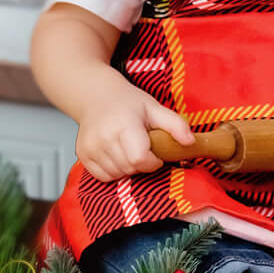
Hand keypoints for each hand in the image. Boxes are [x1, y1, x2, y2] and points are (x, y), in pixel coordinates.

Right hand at [76, 85, 191, 181]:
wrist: (96, 96)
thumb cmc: (128, 103)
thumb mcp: (155, 108)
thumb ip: (176, 125)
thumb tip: (190, 142)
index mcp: (124, 125)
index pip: (139, 159)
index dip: (152, 161)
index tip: (156, 153)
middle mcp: (104, 137)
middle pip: (129, 168)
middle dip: (142, 164)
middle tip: (143, 148)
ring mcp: (90, 147)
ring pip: (116, 174)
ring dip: (128, 168)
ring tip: (129, 149)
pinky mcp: (83, 154)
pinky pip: (102, 176)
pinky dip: (114, 171)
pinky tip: (118, 155)